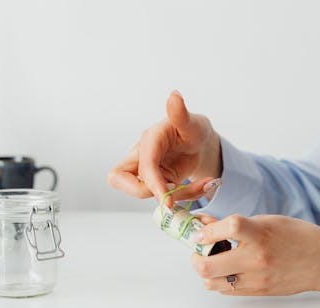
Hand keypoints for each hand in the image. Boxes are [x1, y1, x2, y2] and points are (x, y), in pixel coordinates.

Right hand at [108, 91, 221, 205]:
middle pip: (118, 179)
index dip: (153, 184)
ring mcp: (146, 170)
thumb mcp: (192, 123)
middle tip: (173, 190)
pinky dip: (183, 196)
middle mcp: (142, 155)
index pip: (143, 165)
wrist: (199, 142)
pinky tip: (201, 185)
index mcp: (150, 139)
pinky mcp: (154, 182)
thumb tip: (174, 96)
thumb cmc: (193, 129)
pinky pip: (161, 196)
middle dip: (143, 192)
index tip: (168, 199)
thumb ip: (181, 114)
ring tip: (201, 185)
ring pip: (144, 192)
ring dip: (174, 196)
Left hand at [192, 214, 319, 295]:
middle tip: (198, 249)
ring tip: (212, 259)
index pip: (225, 229)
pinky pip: (227, 290)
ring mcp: (257, 279)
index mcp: (260, 235)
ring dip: (206, 271)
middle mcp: (257, 259)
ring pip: (213, 283)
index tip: (199, 230)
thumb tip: (205, 223)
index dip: (205, 230)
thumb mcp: (266, 221)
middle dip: (195, 256)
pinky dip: (219, 280)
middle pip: (208, 265)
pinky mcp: (259, 291)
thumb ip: (236, 224)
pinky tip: (225, 269)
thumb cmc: (297, 236)